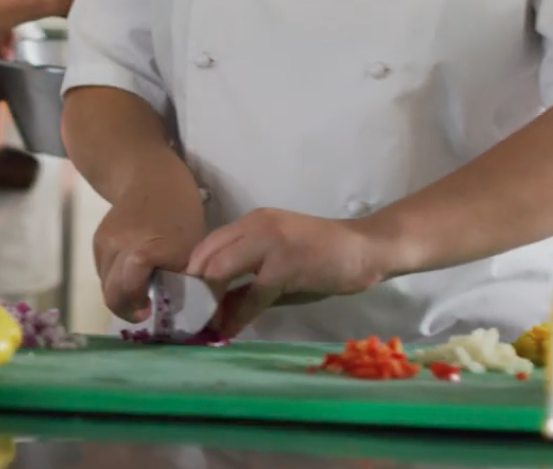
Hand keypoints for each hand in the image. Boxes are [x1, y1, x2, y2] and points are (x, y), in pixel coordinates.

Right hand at [94, 176, 205, 322]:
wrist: (150, 177)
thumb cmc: (180, 212)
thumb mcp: (192, 249)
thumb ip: (183, 281)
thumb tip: (179, 311)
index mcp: (145, 249)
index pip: (127, 290)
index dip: (135, 308)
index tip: (149, 312)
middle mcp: (118, 246)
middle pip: (112, 293)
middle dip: (127, 306)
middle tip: (145, 307)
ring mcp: (104, 243)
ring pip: (106, 284)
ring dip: (121, 292)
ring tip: (141, 287)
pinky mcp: (97, 241)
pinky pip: (103, 271)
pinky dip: (116, 278)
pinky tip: (132, 272)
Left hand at [184, 208, 383, 337]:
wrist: (364, 249)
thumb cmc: (322, 258)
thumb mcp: (277, 265)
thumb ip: (245, 283)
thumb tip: (216, 311)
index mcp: (251, 222)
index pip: (206, 245)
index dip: (191, 275)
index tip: (188, 301)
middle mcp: (255, 226)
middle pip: (205, 256)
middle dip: (194, 290)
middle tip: (194, 316)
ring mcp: (270, 243)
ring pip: (219, 270)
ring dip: (210, 302)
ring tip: (208, 323)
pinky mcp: (285, 265)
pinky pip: (251, 295)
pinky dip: (237, 316)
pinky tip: (230, 330)